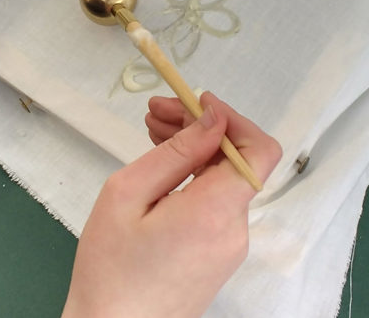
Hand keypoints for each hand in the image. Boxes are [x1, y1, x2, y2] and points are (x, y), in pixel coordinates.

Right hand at [62, 93, 281, 317]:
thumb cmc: (110, 267)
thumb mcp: (128, 194)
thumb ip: (175, 152)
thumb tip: (213, 119)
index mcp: (215, 213)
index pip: (259, 152)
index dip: (233, 118)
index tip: (195, 102)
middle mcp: (234, 230)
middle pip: (236, 160)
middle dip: (201, 126)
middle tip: (155, 111)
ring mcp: (229, 247)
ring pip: (224, 179)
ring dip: (195, 149)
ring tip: (151, 131)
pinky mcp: (218, 257)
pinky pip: (216, 203)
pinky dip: (194, 176)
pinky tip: (160, 165)